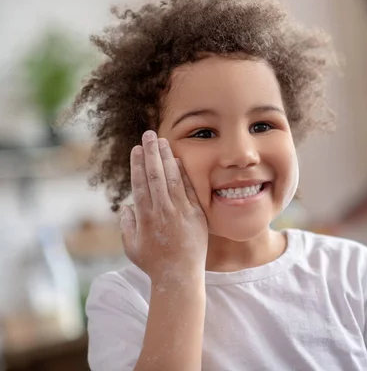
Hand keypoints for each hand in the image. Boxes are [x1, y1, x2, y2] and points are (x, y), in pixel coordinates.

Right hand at [119, 130, 207, 282]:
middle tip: (148, 134)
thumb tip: (127, 206)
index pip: (140, 183)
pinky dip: (183, 174)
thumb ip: (127, 224)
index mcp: (145, 217)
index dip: (138, 164)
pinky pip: (189, 190)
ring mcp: (181, 211)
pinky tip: (178, 160)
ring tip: (162, 141)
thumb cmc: (153, 262)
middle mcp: (163, 211)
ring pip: (172, 178)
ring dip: (166, 158)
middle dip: (151, 153)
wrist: (180, 276)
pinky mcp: (196, 214)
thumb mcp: (131, 246)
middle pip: (155, 175)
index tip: (136, 149)